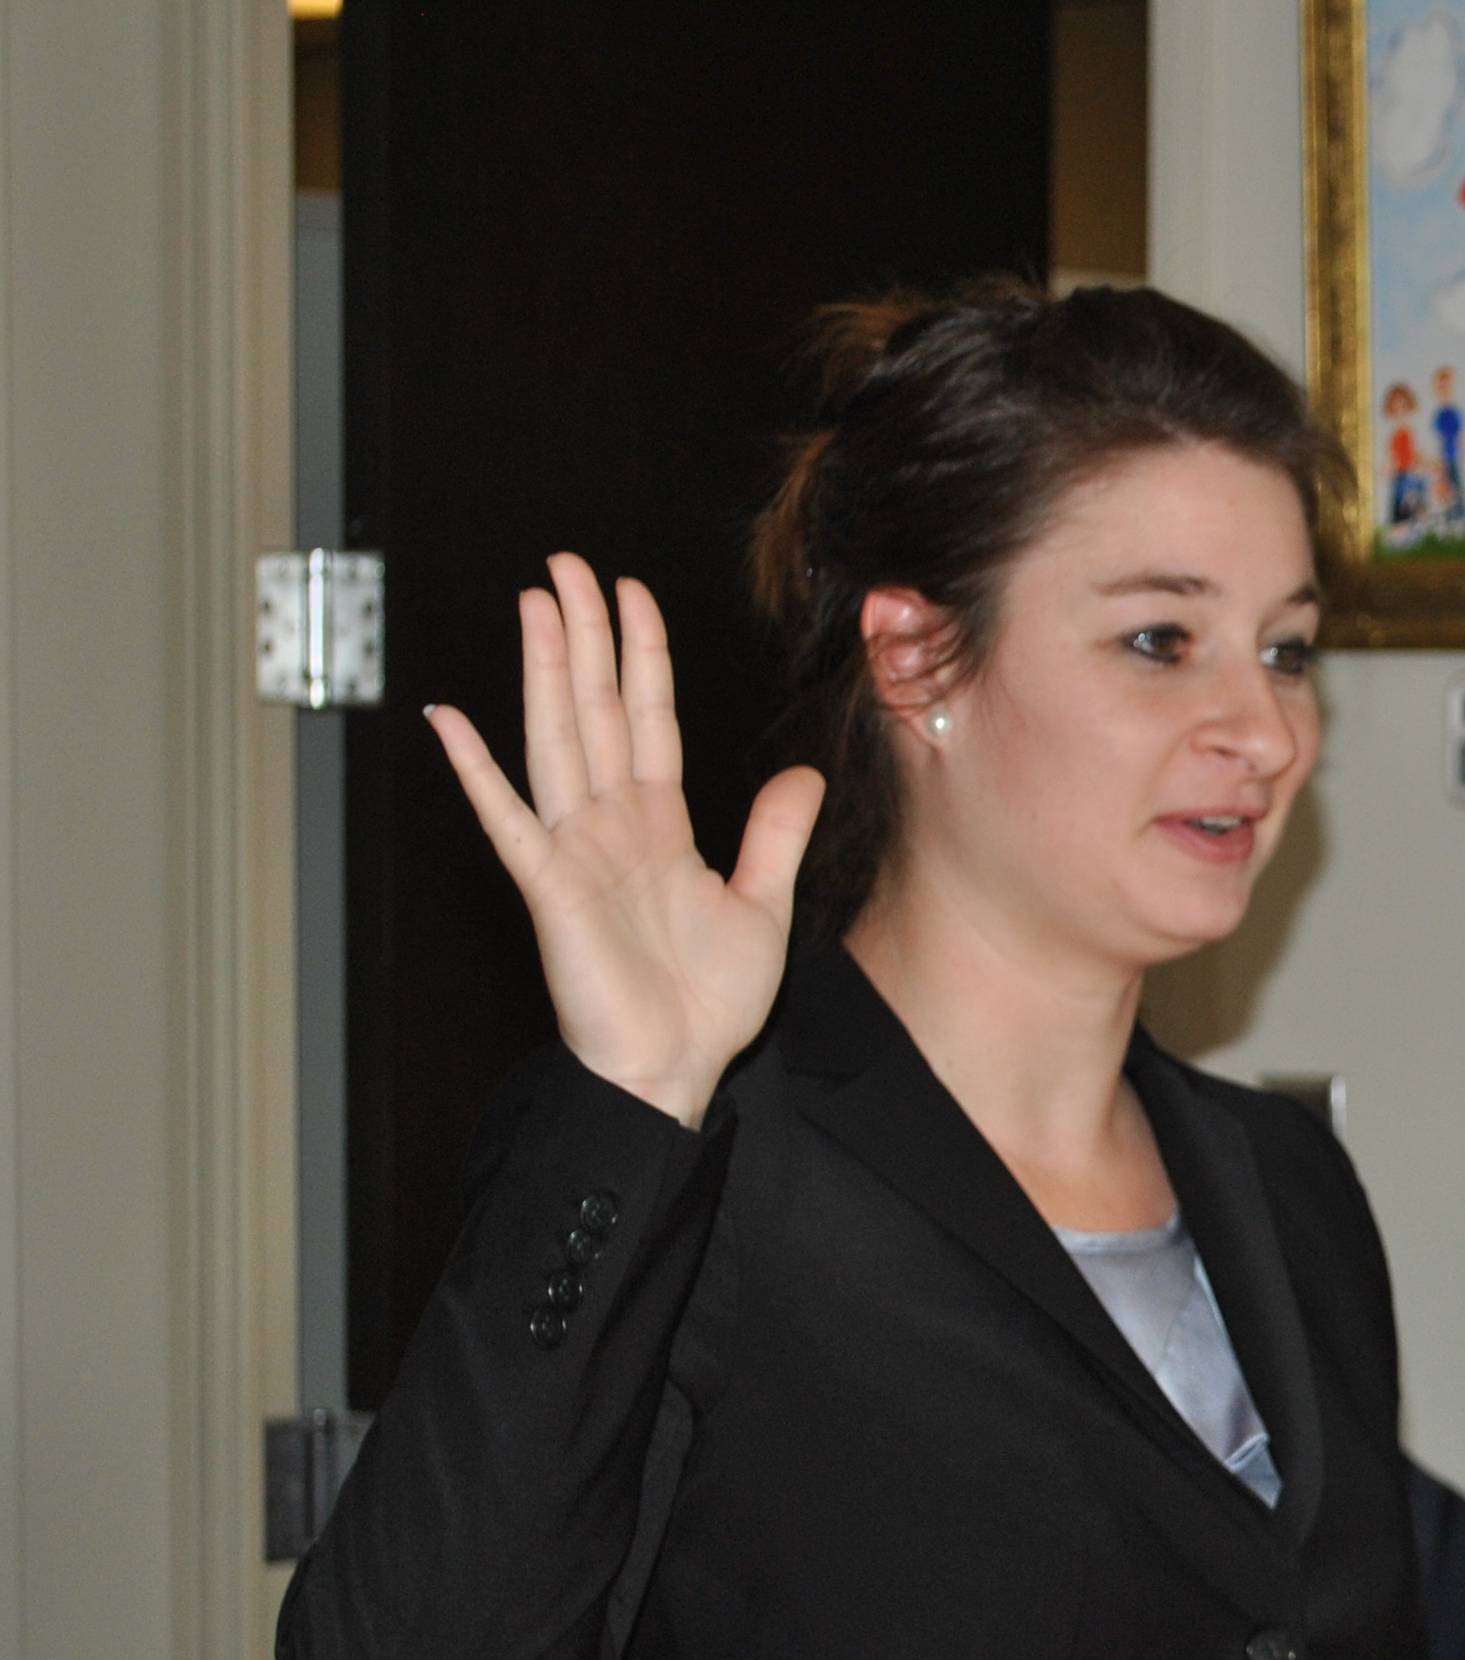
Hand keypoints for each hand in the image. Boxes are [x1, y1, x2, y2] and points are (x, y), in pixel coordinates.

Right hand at [425, 555, 823, 1127]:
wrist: (674, 1072)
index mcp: (657, 826)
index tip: (631, 593)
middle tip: (567, 565)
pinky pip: (507, 820)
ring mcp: (573, 852)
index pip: (647, 719)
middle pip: (595, 711)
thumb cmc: (705, 1005)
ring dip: (544, 673)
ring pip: (556, 741)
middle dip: (585, 637)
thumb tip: (799, 773)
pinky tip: (448, 721)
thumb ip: (774, 836)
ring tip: (534, 605)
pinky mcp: (547, 890)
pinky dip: (476, 772)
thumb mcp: (762, 907)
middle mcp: (609, 826)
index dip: (641, 655)